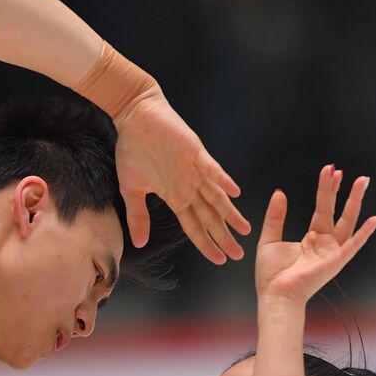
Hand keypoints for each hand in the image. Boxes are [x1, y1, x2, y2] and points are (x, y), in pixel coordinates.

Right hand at [113, 93, 248, 263]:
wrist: (135, 117)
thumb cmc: (132, 150)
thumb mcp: (131, 189)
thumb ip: (138, 216)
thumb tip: (138, 244)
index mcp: (175, 196)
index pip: (194, 225)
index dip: (206, 242)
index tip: (219, 258)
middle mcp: (189, 186)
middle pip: (210, 216)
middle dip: (224, 236)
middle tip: (239, 253)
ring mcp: (194, 170)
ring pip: (216, 196)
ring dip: (230, 213)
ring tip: (244, 229)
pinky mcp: (195, 152)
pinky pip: (211, 168)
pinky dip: (222, 180)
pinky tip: (234, 192)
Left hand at [255, 164, 375, 303]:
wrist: (275, 294)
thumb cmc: (271, 275)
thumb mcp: (269, 239)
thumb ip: (276, 216)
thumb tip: (280, 193)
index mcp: (311, 238)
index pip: (322, 208)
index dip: (326, 190)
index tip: (330, 171)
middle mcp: (325, 243)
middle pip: (336, 210)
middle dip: (340, 190)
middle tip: (342, 170)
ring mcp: (333, 252)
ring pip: (348, 221)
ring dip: (355, 202)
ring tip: (362, 182)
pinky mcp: (336, 261)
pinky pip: (354, 244)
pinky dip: (365, 233)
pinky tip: (375, 219)